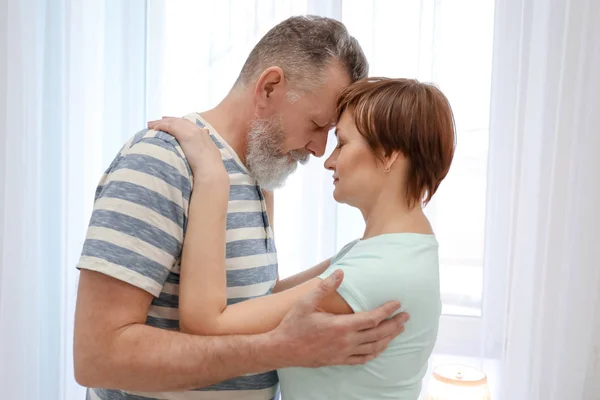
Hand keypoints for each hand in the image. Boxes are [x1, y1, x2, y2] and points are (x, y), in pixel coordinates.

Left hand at [148, 117, 227, 183]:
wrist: (211, 171)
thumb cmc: (210, 171)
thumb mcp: (211, 159)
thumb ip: (207, 155)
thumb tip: (205, 158)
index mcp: (204, 136)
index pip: (190, 125)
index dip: (180, 123)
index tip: (173, 122)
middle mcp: (199, 131)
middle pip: (181, 121)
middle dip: (170, 120)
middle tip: (160, 119)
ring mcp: (192, 132)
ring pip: (173, 122)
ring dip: (161, 122)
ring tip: (150, 124)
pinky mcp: (185, 135)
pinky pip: (169, 127)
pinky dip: (161, 126)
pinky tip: (153, 129)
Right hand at [272, 270, 408, 366]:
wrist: (282, 349)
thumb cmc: (293, 325)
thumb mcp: (306, 302)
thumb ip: (325, 287)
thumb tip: (341, 272)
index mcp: (340, 326)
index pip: (371, 318)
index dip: (387, 311)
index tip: (397, 303)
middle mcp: (346, 342)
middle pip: (378, 334)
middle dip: (394, 324)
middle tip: (406, 316)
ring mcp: (343, 353)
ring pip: (373, 347)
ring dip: (388, 338)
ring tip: (399, 330)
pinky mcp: (339, 361)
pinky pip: (363, 359)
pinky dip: (375, 352)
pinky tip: (380, 348)